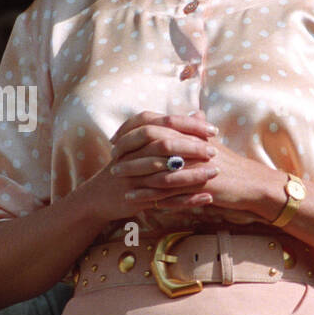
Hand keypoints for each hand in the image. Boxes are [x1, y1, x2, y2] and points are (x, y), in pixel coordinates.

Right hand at [77, 112, 218, 225]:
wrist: (98, 196)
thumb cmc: (127, 167)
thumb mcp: (143, 145)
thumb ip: (172, 129)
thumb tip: (200, 114)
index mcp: (134, 136)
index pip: (164, 123)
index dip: (189, 125)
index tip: (212, 130)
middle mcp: (131, 154)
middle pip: (163, 145)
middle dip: (191, 147)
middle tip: (214, 151)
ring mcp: (132, 178)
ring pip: (165, 174)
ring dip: (192, 174)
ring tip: (215, 172)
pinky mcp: (135, 198)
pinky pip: (165, 200)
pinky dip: (188, 200)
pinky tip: (207, 198)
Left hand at [102, 112, 280, 218]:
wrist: (252, 184)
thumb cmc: (231, 164)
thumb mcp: (214, 143)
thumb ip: (199, 128)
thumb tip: (194, 113)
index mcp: (191, 133)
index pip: (156, 123)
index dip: (133, 128)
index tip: (117, 137)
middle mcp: (191, 144)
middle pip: (152, 140)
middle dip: (129, 148)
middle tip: (113, 156)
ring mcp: (194, 164)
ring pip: (156, 164)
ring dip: (133, 170)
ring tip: (116, 175)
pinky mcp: (197, 184)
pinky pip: (167, 189)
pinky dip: (147, 192)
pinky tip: (132, 196)